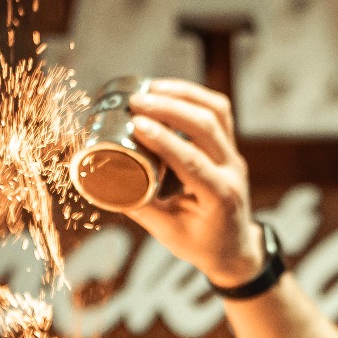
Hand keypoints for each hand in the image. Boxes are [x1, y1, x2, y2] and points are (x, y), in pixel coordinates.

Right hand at [124, 79, 266, 287]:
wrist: (234, 248)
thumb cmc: (201, 244)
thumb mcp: (168, 233)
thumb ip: (139, 206)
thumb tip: (103, 181)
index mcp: (220, 197)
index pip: (193, 161)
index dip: (164, 139)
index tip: (137, 123)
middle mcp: (232, 171)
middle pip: (208, 127)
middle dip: (171, 108)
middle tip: (136, 101)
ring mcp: (234, 155)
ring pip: (217, 112)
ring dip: (183, 95)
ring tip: (149, 89)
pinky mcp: (230, 146)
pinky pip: (218, 112)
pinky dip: (193, 97)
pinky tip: (167, 92)